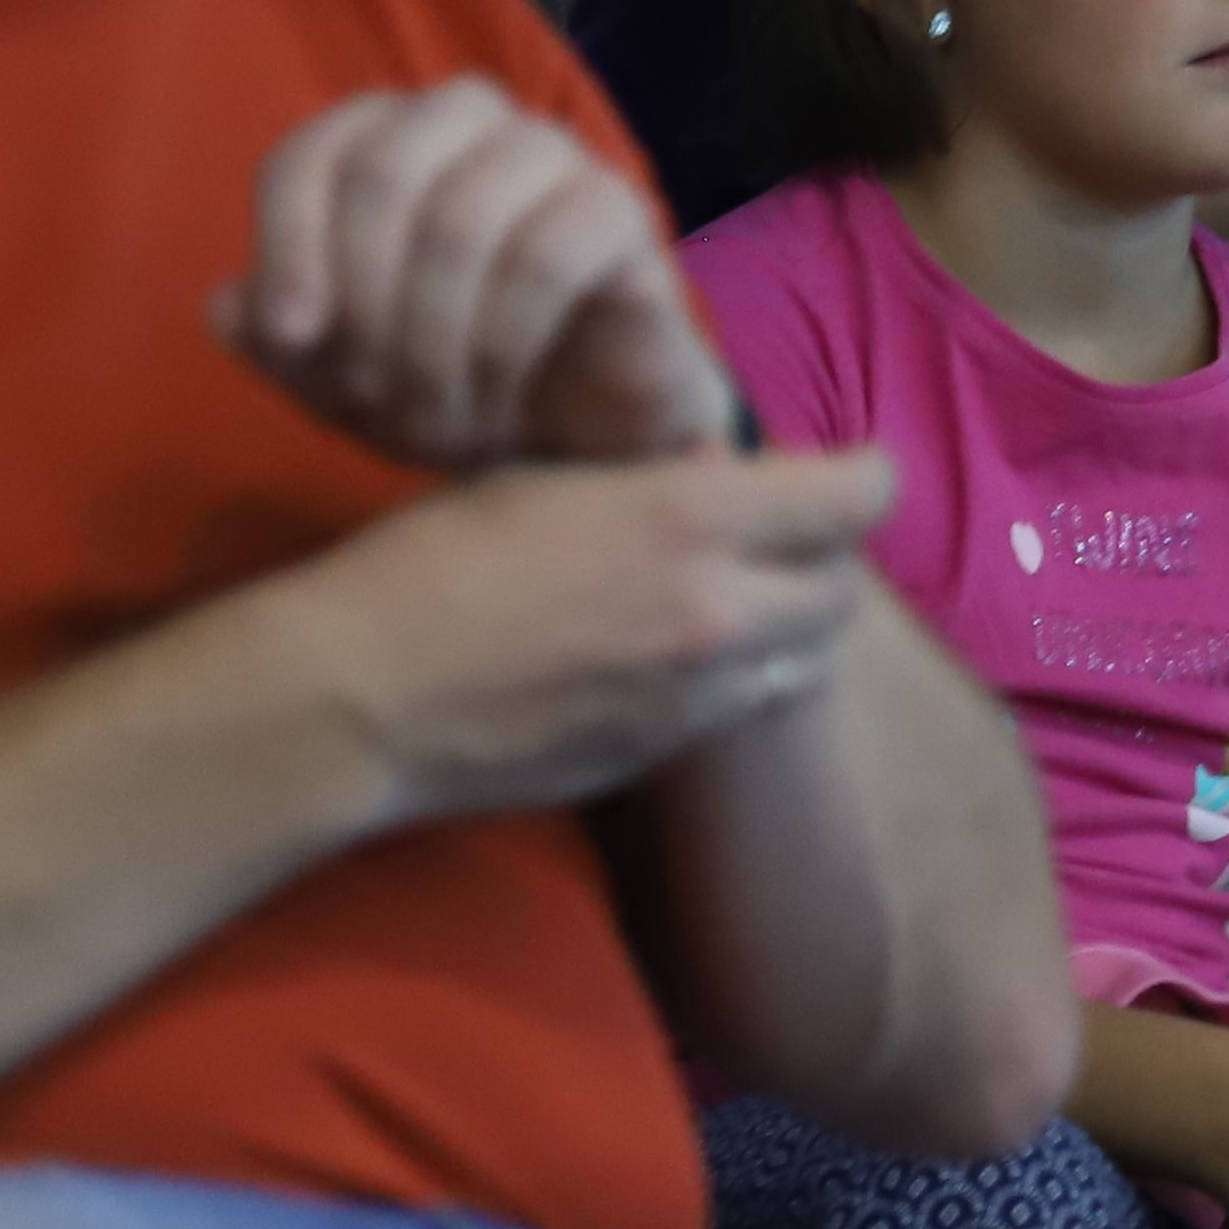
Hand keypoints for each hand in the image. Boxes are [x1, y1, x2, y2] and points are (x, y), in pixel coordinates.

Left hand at [218, 80, 740, 472]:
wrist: (580, 438)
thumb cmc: (451, 382)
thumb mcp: (338, 377)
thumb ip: (277, 337)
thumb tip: (228, 305)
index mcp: (388, 135)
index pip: (312, 155)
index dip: (287, 245)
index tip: (288, 339)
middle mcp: (470, 121)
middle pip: (382, 174)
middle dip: (364, 307)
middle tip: (372, 397)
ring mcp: (555, 157)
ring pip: (460, 221)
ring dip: (431, 341)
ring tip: (437, 417)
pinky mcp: (620, 211)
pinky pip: (547, 256)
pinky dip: (502, 340)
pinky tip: (497, 392)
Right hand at [292, 447, 894, 821]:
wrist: (363, 697)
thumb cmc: (434, 562)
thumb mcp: (551, 481)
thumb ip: (655, 479)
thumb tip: (717, 472)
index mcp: (691, 519)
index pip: (856, 497)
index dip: (865, 478)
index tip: (846, 472)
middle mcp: (717, 612)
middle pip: (843, 591)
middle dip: (824, 560)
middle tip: (779, 540)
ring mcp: (694, 697)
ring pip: (801, 661)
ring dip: (785, 627)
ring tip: (728, 600)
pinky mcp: (659, 756)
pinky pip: (734, 711)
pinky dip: (729, 680)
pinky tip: (668, 658)